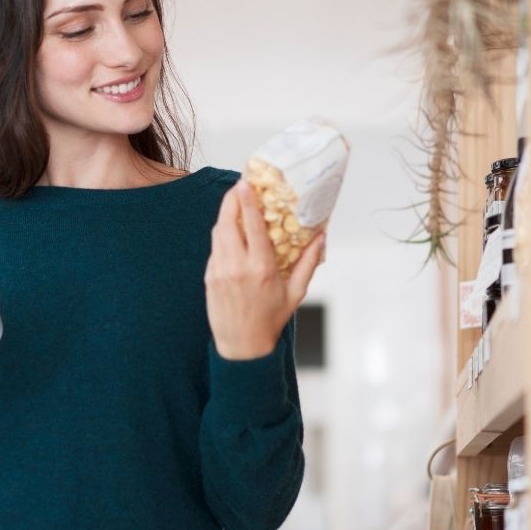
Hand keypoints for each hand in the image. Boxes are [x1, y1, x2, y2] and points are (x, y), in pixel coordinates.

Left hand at [205, 180, 325, 359]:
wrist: (242, 346)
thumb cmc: (272, 320)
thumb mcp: (296, 293)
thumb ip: (308, 263)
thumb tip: (321, 236)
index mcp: (261, 268)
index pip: (252, 226)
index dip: (247, 201)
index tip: (245, 182)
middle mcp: (237, 266)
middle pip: (228, 221)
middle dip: (231, 199)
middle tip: (239, 186)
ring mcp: (219, 271)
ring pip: (218, 232)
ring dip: (226, 215)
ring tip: (236, 204)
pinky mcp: (209, 277)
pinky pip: (215, 248)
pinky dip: (222, 235)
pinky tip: (232, 232)